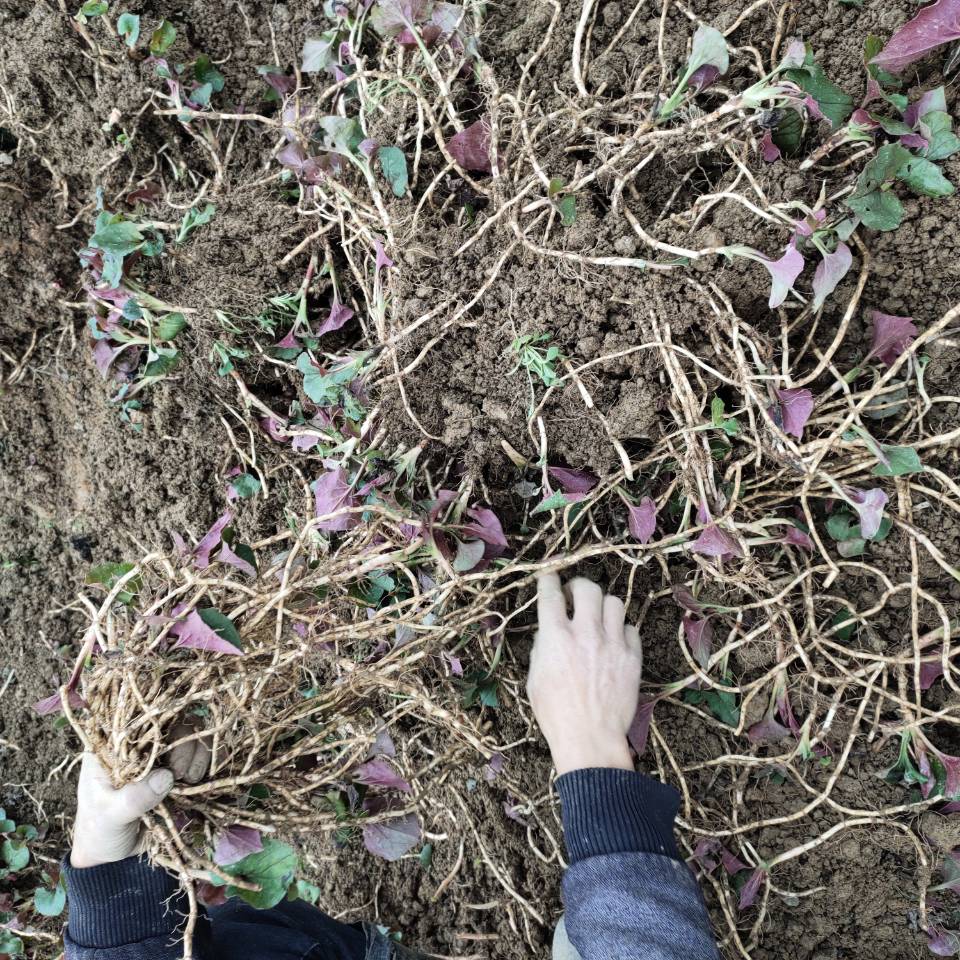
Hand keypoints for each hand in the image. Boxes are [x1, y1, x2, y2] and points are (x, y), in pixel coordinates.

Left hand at [70, 725, 210, 868]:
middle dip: (183, 744)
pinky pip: (202, 752)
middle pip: (171, 721)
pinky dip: (209, 760)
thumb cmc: (100, 831)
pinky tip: (201, 779)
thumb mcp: (109, 817)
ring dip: (198, 753)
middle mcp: (139, 743)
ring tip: (190, 780)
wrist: (115, 856)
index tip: (167, 752)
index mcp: (112, 746)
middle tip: (181, 774)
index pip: (137, 716)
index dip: (158, 722)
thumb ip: (133, 799)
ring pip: (191, 733)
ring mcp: (162, 754)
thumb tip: (166, 777)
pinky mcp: (180, 768)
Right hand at [527, 572, 641, 775]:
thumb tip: (549, 630)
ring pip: (614, 602)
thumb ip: (542, 648)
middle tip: (574, 595)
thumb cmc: (556, 714)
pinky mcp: (632, 657)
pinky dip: (620, 631)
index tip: (549, 576)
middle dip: (578, 586)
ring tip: (596, 618)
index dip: (548, 578)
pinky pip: (630, 629)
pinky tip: (613, 642)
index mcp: (556, 638)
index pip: (550, 593)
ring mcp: (612, 644)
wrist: (590, 739)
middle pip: (587, 588)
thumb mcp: (535, 679)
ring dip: (602, 606)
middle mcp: (585, 634)